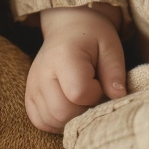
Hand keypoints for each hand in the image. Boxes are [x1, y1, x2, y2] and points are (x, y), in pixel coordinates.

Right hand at [25, 3, 125, 132]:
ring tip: (81, 98)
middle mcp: (42, 73)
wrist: (68, 27)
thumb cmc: (92, 36)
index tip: (100, 82)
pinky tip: (69, 106)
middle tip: (92, 93)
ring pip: (51, 121)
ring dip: (71, 118)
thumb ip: (115, 72)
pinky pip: (41, 122)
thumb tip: (119, 97)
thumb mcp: (110, 46)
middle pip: (62, 113)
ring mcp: (32, 87)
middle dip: (84, 110)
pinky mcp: (29, 97)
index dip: (95, 93)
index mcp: (63, 57)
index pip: (78, 93)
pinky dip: (57, 122)